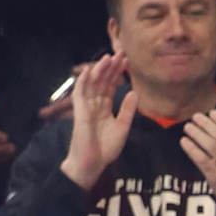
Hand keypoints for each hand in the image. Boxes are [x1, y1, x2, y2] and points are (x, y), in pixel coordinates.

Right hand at [62, 54, 133, 187]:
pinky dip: (84, 82)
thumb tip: (135, 92)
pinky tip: (90, 71)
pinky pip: (80, 94)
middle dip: (111, 67)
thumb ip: (127, 110)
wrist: (92, 163)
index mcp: (104, 107)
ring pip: (92, 84)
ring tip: (108, 57)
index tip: (127, 61)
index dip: (118, 73)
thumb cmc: (105, 148)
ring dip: (99, 70)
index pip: (111, 86)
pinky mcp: (80, 113)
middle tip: (121, 52)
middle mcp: (94, 104)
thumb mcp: (122, 126)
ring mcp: (86, 107)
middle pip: (103, 81)